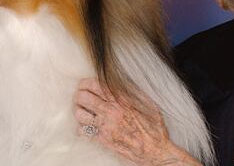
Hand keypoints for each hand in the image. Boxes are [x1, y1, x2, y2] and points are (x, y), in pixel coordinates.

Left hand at [73, 78, 201, 165]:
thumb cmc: (154, 127)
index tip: (83, 85)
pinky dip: (81, 128)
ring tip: (82, 111)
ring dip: (79, 111)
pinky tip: (86, 126)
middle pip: (83, 98)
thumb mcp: (148, 103)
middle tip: (80, 97)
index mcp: (121, 99)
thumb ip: (134, 91)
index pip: (94, 85)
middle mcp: (111, 111)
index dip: (85, 83)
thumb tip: (121, 82)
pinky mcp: (103, 139)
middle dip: (79, 96)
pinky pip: (83, 131)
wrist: (155, 150)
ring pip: (80, 114)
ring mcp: (106, 126)